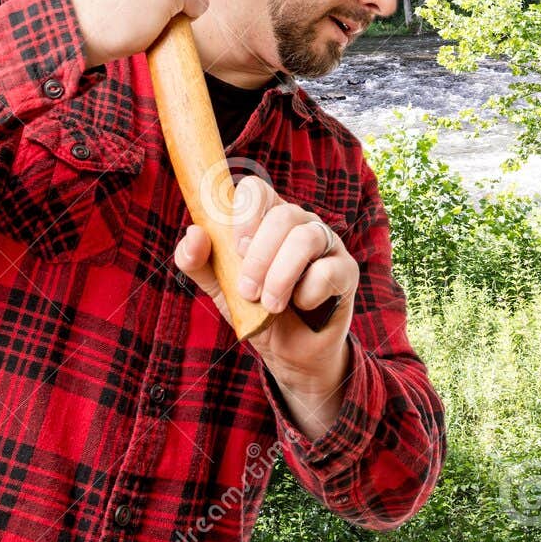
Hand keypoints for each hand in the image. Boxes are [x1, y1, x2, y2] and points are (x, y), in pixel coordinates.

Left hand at [173, 176, 357, 439]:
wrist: (287, 352)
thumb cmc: (254, 309)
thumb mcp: (218, 286)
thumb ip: (198, 260)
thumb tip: (194, 232)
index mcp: (267, 218)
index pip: (256, 189)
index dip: (243, 215)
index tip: (236, 250)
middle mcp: (299, 222)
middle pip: (283, 214)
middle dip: (259, 258)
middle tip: (247, 291)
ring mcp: (327, 243)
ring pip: (305, 238)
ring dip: (280, 276)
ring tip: (270, 305)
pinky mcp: (346, 270)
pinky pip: (327, 270)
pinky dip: (306, 293)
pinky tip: (301, 305)